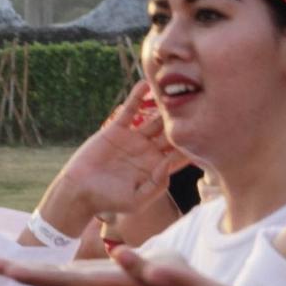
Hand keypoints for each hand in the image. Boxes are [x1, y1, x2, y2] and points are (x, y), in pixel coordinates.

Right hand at [35, 81, 186, 235]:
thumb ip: (156, 186)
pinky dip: (137, 97)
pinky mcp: (116, 129)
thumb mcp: (136, 202)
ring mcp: (133, 139)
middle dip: (183, 121)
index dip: (192, 144)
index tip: (206, 131)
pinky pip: (130, 110)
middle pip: (171, 132)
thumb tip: (170, 163)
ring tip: (175, 90)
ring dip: (164, 106)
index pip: (179, 154)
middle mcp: (148, 151)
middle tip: (198, 103)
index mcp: (156, 168)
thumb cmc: (107, 202)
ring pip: (154, 118)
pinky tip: (146, 84)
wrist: (78, 191)